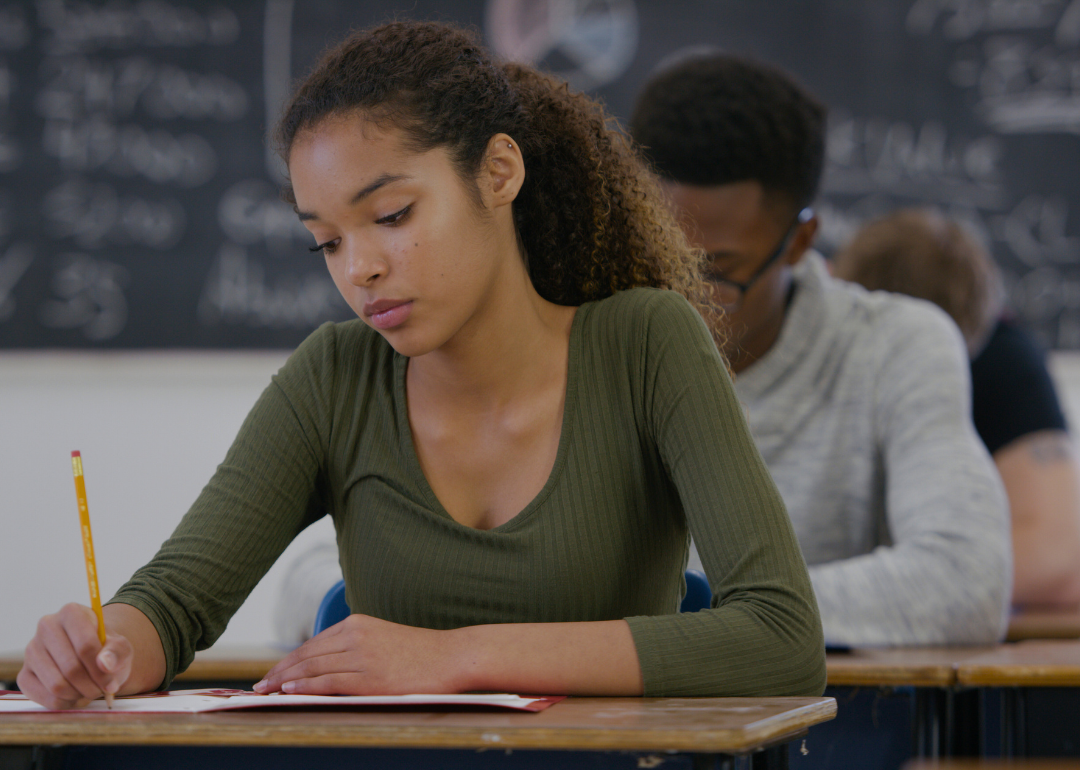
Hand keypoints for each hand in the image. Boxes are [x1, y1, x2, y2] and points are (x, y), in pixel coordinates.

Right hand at [18, 603, 132, 708]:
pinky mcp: (24, 674)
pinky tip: (76, 695)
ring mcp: (31, 650)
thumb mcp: (121, 647)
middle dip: (92, 686)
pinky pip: (44, 698)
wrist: (92, 658)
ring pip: (56, 685)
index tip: (111, 683)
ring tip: (91, 691)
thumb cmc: (106, 649)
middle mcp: (46, 626)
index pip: (86, 645)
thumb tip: (105, 664)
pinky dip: (64, 703)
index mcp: (71, 612)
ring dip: (79, 695)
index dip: (101, 670)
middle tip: (103, 690)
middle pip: (71, 668)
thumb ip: (117, 652)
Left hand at [254, 614, 460, 694]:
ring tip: (266, 691)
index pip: (312, 644)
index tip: (271, 674)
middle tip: (259, 686)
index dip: (287, 661)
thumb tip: (324, 667)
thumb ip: (355, 647)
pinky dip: (305, 687)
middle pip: (306, 655)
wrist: (452, 656)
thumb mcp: (383, 639)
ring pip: (312, 668)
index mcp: (357, 624)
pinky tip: (289, 692)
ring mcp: (362, 656)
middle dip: (279, 672)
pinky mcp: (370, 677)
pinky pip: (328, 682)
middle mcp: (355, 635)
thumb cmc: (420, 653)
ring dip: (285, 681)